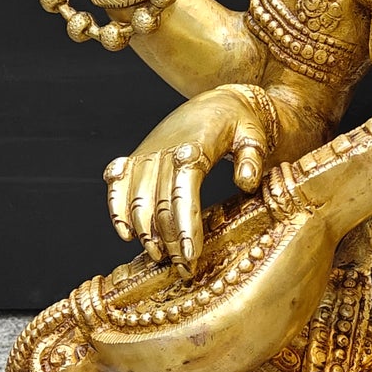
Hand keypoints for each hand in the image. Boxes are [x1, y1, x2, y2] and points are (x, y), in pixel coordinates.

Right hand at [103, 84, 276, 269]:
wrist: (218, 101)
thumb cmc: (240, 123)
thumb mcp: (254, 135)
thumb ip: (252, 157)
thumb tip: (246, 182)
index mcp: (195, 145)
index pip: (184, 189)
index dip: (184, 224)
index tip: (190, 255)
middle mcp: (164, 150)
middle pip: (160, 202)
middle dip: (169, 239)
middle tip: (183, 269)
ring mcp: (147, 154)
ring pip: (136, 198)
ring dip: (144, 231)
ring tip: (161, 258)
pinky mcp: (136, 157)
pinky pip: (117, 184)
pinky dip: (116, 208)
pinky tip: (126, 234)